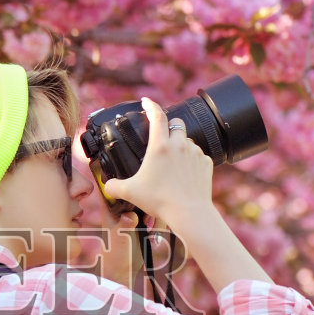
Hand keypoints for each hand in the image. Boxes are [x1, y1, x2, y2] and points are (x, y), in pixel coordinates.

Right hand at [99, 97, 214, 233]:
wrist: (189, 212)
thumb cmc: (159, 200)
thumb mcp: (130, 192)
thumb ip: (114, 186)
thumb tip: (107, 186)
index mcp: (160, 146)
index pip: (156, 116)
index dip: (150, 105)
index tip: (146, 102)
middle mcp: (179, 144)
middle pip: (176, 124)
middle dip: (169, 128)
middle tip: (162, 142)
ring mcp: (195, 153)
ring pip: (188, 141)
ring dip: (181, 146)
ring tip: (173, 165)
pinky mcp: (206, 163)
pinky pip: (199, 156)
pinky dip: (192, 161)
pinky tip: (185, 175)